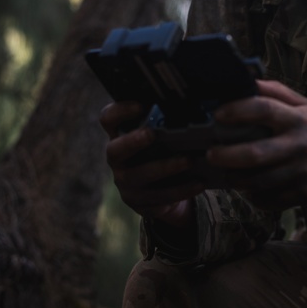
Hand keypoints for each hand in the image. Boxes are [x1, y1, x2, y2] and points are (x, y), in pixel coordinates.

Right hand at [100, 101, 201, 227]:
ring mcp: (125, 182)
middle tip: (151, 134)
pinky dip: (181, 190)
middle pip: (114, 150)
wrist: (162, 194)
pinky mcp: (139, 202)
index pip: (108, 119)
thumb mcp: (160, 138)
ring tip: (188, 160)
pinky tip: (198, 183)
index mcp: (120, 136)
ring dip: (165, 167)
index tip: (139, 105)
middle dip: (132, 141)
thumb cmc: (162, 155)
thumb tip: (191, 105)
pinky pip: (159, 197)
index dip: (119, 111)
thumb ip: (165, 124)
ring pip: (140, 176)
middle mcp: (118, 159)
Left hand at [207, 79, 306, 208]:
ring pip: (259, 181)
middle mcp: (300, 145)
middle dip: (227, 156)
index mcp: (299, 119)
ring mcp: (302, 173)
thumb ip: (278, 93)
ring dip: (236, 179)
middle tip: (210, 155)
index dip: (236, 110)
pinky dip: (255, 197)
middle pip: (255, 153)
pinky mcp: (305, 194)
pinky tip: (248, 190)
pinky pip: (271, 200)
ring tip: (224, 173)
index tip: (218, 115)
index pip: (263, 109)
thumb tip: (248, 81)